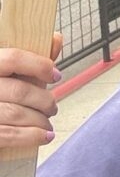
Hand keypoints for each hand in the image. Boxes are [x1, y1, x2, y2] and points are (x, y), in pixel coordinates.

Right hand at [0, 33, 61, 148]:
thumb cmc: (0, 94)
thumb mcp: (9, 72)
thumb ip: (30, 58)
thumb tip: (55, 39)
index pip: (13, 58)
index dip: (39, 65)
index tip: (56, 75)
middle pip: (19, 90)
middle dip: (44, 100)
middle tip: (52, 107)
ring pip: (16, 113)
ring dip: (40, 120)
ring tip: (48, 124)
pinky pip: (8, 134)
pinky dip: (31, 136)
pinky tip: (43, 137)